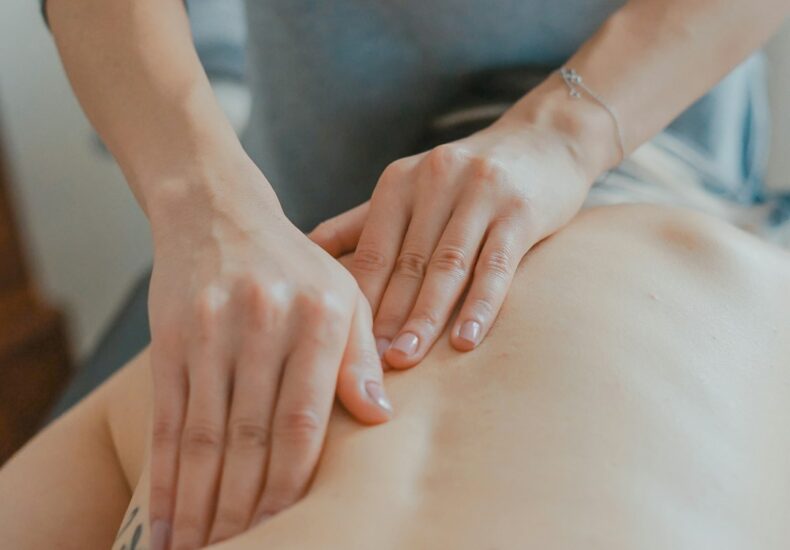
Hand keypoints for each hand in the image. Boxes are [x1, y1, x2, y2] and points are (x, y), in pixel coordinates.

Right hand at [146, 164, 391, 549]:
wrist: (217, 211)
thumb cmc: (294, 265)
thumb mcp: (344, 294)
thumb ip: (361, 356)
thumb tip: (379, 419)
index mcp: (319, 317)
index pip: (304, 420)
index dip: (293, 483)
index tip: (290, 528)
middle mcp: (263, 323)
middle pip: (250, 436)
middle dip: (244, 508)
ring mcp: (210, 330)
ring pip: (203, 436)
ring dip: (200, 505)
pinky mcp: (169, 338)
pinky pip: (167, 420)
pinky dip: (164, 477)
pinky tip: (164, 521)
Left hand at [310, 114, 593, 367]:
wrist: (545, 139)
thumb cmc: (467, 178)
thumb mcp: (411, 188)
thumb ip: (362, 222)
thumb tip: (305, 250)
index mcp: (400, 181)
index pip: (372, 250)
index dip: (357, 299)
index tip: (341, 345)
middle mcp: (435, 181)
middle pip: (407, 262)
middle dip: (386, 317)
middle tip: (369, 365)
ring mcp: (480, 193)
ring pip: (448, 266)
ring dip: (425, 317)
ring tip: (406, 359)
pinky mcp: (520, 210)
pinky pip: (497, 264)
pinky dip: (480, 305)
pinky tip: (466, 341)